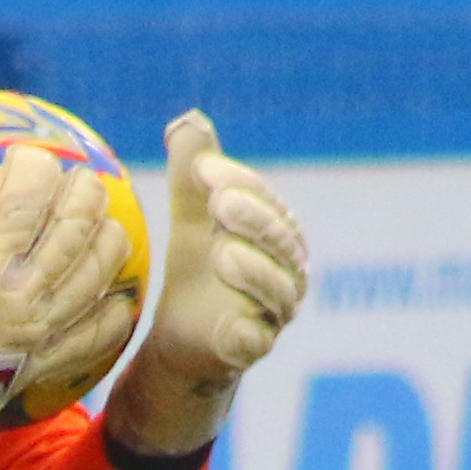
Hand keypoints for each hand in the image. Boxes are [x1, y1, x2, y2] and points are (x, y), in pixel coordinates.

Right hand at [0, 152, 140, 425]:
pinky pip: (94, 338)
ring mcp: (41, 335)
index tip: (28, 157)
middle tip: (83, 178)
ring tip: (107, 223)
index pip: (23, 209)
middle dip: (83, 197)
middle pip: (72, 236)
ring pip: (93, 278)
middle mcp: (21, 302)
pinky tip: (117, 299)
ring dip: (107, 244)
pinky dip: (111, 316)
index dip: (33, 173)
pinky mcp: (48, 364)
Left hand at [102, 110, 310, 463]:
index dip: (238, 182)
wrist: (182, 338)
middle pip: (280, 241)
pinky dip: (252, 333)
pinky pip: (259, 341)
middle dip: (251, 219)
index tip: (201, 169)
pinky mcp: (253, 349)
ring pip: (278, 289)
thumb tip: (189, 120)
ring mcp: (275, 312)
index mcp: (277, 232)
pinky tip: (237, 324)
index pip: (266, 200)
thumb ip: (192, 177)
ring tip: (221, 252)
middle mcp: (289, 270)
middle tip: (217, 203)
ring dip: (254, 270)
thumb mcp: (190, 220)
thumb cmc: (197, 272)